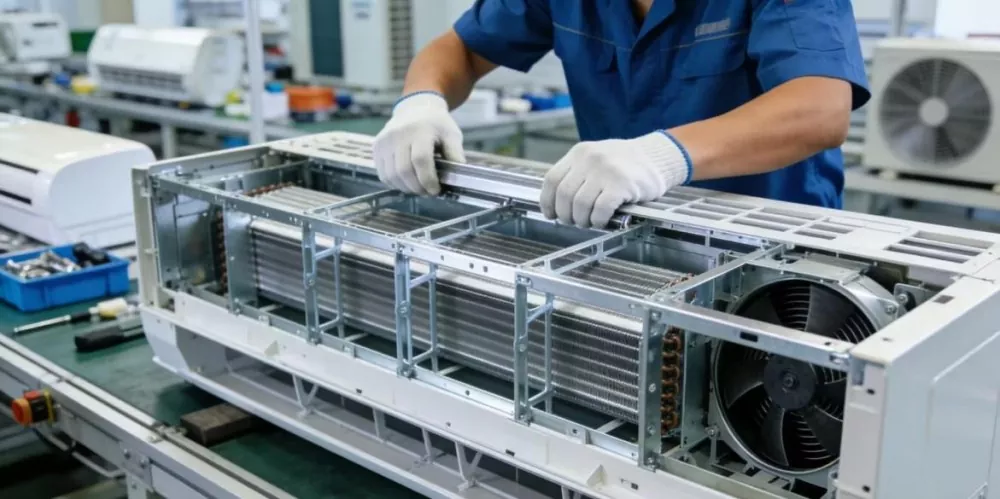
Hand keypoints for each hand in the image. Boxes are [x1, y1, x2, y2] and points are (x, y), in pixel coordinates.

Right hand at [374, 91, 465, 194]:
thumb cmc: (437, 124)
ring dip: (405, 188)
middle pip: (404, 170)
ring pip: (391, 175)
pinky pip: (382, 173)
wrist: (415, 108)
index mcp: (420, 130)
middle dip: (417, 187)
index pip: (420, 160)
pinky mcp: (376, 146)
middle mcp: (399, 134)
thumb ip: (455, 155)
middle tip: (427, 191)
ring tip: (417, 187)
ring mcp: (385, 140)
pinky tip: (406, 181)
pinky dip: (394, 183)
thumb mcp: (452, 135)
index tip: (436, 190)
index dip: (428, 179)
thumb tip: (458, 179)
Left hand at [540, 131, 691, 227]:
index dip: (548, 201)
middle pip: (564, 195)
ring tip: (589, 222)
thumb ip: (578, 173)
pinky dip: (597, 220)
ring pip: (579, 204)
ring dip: (582, 220)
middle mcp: (589, 159)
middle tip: (574, 222)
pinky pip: (600, 209)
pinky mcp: (621, 184)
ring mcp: (605, 171)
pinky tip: (601, 221)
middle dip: (566, 215)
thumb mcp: (597, 158)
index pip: (552, 179)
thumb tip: (559, 203)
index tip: (551, 214)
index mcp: (579, 153)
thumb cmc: (627, 163)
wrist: (659, 156)